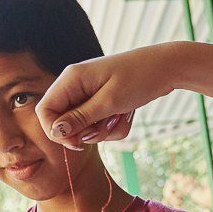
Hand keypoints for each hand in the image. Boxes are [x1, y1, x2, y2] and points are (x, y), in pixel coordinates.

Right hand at [36, 45, 174, 147]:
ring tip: (121, 116)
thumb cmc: (139, 78)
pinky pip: (100, 125)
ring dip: (104, 130)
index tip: (78, 143)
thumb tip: (56, 131)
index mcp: (71, 79)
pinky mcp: (102, 102)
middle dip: (87, 132)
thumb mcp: (109, 102)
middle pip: (66, 123)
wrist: (166, 68)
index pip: (45, 111)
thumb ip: (81, 118)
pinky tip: (127, 115)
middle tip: (108, 125)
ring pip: (85, 127)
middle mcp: (76, 86)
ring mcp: (89, 95)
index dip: (57, 131)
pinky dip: (114, 126)